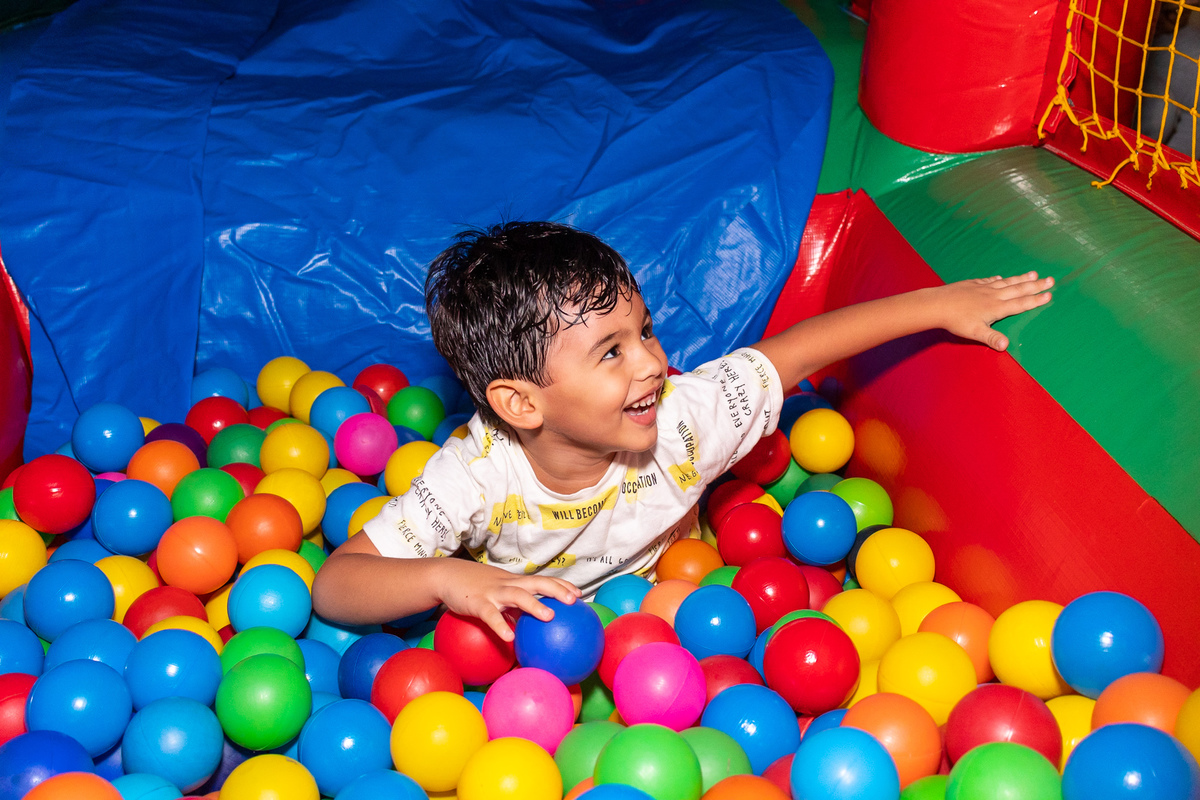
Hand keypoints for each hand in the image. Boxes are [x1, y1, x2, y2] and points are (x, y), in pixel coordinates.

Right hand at [434, 558, 582, 641]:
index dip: (562, 586)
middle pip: (537, 583)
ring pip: (517, 596)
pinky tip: (509, 638)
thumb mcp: (497, 594)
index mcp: (515, 583)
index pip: (543, 581)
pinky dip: (500, 626)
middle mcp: (508, 585)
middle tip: (574, 601)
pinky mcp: (477, 603)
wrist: (447, 576)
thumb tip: (530, 630)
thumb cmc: (476, 587)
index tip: (579, 595)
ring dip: (534, 605)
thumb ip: (513, 609)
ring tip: (550, 617)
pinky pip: (491, 615)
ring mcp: (493, 593)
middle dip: (557, 590)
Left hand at [936, 272, 1053, 350]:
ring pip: (1006, 282)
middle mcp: (993, 295)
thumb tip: (1006, 346)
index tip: (1049, 295)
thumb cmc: (956, 320)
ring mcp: (983, 288)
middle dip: (1035, 285)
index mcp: (997, 307)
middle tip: (1051, 280)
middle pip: (1018, 289)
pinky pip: (989, 280)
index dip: (1036, 300)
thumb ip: (992, 338)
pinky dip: (998, 279)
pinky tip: (1000, 278)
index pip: (1021, 304)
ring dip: (1020, 279)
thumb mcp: (975, 332)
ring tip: (1033, 273)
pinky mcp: (972, 284)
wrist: (937, 304)